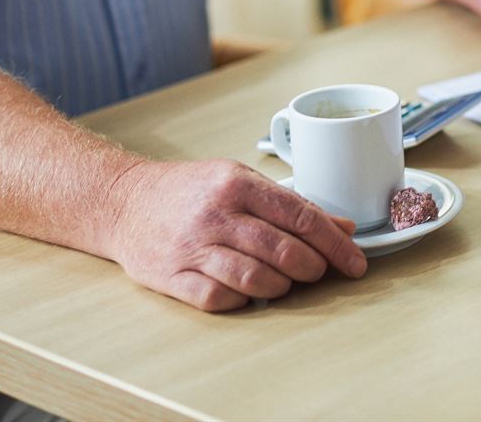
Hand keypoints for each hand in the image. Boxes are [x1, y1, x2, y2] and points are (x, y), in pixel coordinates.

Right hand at [102, 157, 366, 311]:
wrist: (125, 201)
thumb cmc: (189, 190)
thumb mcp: (241, 181)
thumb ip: (291, 204)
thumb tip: (342, 227)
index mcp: (237, 184)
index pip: (300, 216)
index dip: (334, 244)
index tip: (355, 262)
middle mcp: (216, 214)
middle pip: (282, 250)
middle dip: (313, 268)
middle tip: (320, 272)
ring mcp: (192, 247)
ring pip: (255, 278)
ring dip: (282, 286)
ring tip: (286, 282)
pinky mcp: (171, 276)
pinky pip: (219, 298)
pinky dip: (243, 299)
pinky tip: (248, 291)